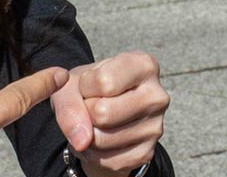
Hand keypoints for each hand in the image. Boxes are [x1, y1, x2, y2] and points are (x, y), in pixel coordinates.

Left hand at [49, 52, 169, 175]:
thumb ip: (69, 105)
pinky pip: (107, 160)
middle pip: (103, 113)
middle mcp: (157, 95)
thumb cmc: (89, 88)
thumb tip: (82, 142)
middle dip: (86, 112)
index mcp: (144, 66)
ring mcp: (155, 127)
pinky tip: (101, 137)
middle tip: (93, 105)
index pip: (103, 82)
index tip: (92, 84)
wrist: (100, 110)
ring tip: (95, 121)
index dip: (85, 87)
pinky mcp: (147, 153)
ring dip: (86, 134)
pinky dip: (94, 152)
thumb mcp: (71, 84)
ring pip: (101, 139)